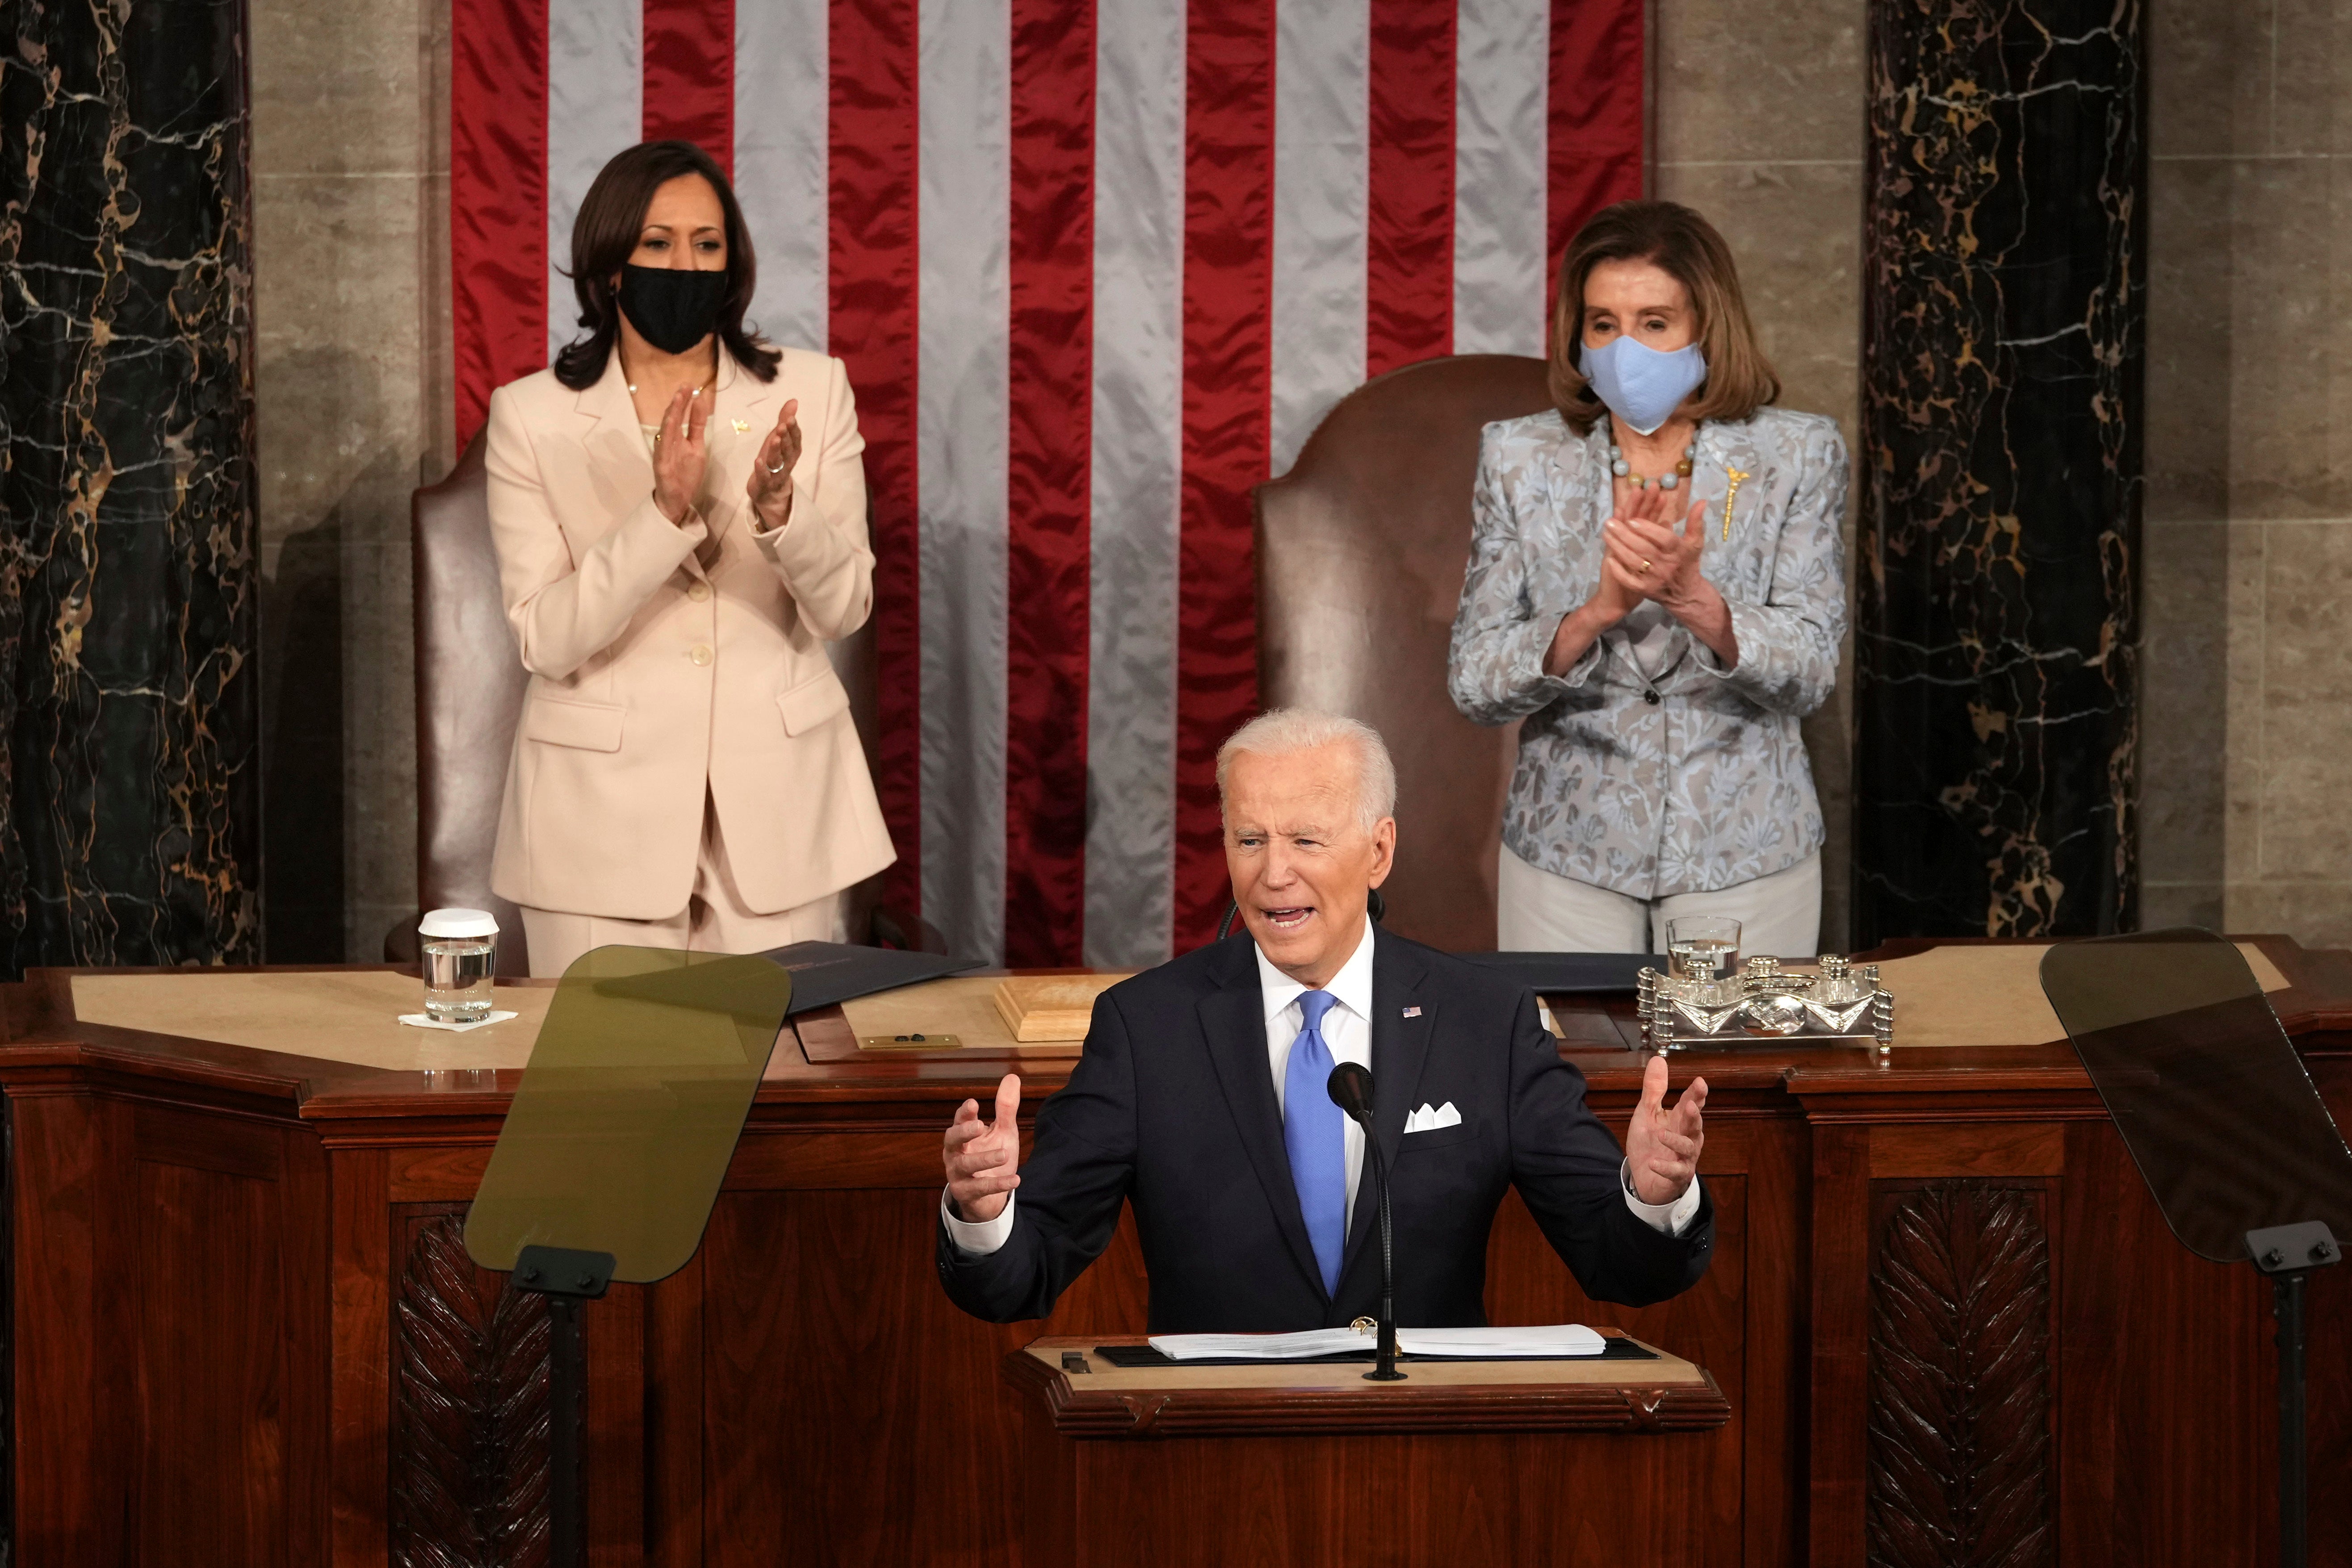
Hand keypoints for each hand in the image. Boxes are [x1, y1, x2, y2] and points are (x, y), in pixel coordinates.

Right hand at [651, 384, 711, 525]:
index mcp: (677, 437)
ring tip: (677, 399)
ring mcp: (663, 454)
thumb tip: (700, 401)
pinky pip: (663, 449)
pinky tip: (670, 423)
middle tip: (684, 387)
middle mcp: (668, 442)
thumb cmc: (685, 473)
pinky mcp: (662, 466)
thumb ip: (697, 425)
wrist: (677, 500)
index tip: (690, 385)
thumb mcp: (696, 445)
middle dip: (678, 402)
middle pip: (672, 419)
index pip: (680, 415)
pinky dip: (666, 435)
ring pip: (666, 430)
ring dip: (671, 414)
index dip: (684, 400)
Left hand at [746, 397, 801, 529]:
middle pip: (788, 450)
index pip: (796, 440)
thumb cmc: (773, 460)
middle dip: (787, 438)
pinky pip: (764, 477)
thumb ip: (785, 420)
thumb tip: (794, 401)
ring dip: (776, 451)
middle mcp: (787, 463)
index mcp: (792, 452)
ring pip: (778, 462)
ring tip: (774, 439)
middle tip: (782, 425)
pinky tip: (758, 460)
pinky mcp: (765, 484)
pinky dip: (761, 470)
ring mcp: (776, 474)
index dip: (794, 430)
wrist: (767, 490)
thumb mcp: (778, 439)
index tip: (790, 418)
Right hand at [943, 1073, 1022, 1222]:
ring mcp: (957, 1173)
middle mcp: (955, 1152)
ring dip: (984, 1159)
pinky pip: (979, 1188)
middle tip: (979, 1125)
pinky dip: (997, 1184)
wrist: (989, 1195)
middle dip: (963, 1132)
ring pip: (965, 1165)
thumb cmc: (992, 1156)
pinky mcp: (966, 1193)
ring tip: (1004, 1154)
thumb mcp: (1002, 1131)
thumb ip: (1005, 1108)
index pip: (959, 1120)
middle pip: (951, 1139)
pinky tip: (1015, 1179)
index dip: (964, 1113)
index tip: (973, 1104)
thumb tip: (1012, 1077)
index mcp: (963, 1134)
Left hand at [1604, 491, 1709, 612]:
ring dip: (1618, 548)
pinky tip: (1609, 558)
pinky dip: (1619, 571)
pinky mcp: (1645, 590)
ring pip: (1634, 562)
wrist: (1686, 594)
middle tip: (1610, 522)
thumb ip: (1696, 522)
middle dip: (1625, 535)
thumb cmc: (1688, 563)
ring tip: (1605, 534)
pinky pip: (1629, 581)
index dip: (1649, 529)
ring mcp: (1654, 579)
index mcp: (1679, 552)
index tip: (1633, 520)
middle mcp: (1666, 565)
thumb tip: (1701, 501)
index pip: (1664, 539)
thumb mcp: (1695, 543)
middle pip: (1644, 549)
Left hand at [1624, 1053, 1705, 1204]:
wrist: (1644, 1176)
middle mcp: (1687, 1137)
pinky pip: (1675, 1172)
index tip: (1700, 1083)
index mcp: (1680, 1119)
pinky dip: (1665, 1167)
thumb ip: (1654, 1089)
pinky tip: (1653, 1162)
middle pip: (1694, 1124)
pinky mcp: (1677, 1176)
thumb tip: (1658, 1060)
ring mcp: (1684, 1157)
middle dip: (1694, 1115)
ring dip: (1676, 1140)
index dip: (1696, 1094)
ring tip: (1661, 1134)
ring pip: (1688, 1147)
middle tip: (1691, 1105)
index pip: (1691, 1103)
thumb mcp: (1647, 1113)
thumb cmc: (1650, 1142)